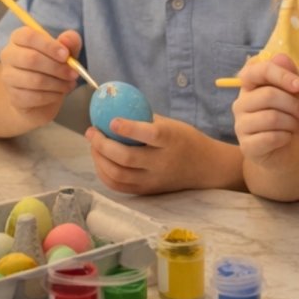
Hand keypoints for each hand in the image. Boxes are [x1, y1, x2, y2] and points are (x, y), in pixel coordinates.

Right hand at [0, 25, 82, 124]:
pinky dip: (52, 96)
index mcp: (19, 38)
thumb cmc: (51, 67)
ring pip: (34, 80)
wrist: (39, 96)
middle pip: (31, 59)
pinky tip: (59, 94)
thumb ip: (69, 42)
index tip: (66, 55)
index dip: (49, 45)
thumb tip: (67, 39)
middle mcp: (9, 55)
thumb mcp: (64, 52)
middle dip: (57, 67)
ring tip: (69, 84)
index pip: (29, 36)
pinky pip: (34, 97)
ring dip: (57, 83)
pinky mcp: (13, 97)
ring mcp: (8, 77)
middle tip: (73, 74)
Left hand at [84, 115, 236, 193]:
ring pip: (119, 175)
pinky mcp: (148, 191)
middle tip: (91, 132)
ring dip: (99, 159)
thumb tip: (116, 107)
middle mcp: (161, 163)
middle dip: (103, 145)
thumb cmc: (186, 139)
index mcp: (170, 140)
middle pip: (127, 158)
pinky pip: (119, 186)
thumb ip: (145, 119)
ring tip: (93, 145)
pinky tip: (100, 161)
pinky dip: (104, 174)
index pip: (148, 135)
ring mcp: (153, 180)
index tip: (112, 121)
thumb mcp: (171, 124)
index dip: (128, 128)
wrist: (207, 168)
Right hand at [231, 52, 298, 166]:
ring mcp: (240, 125)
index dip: (280, 74)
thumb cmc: (288, 119)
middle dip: (293, 104)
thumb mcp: (294, 95)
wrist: (285, 152)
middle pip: (267, 95)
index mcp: (250, 86)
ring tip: (294, 126)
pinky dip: (286, 137)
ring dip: (291, 122)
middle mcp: (240, 103)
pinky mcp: (246, 146)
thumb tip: (282, 56)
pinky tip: (286, 138)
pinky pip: (271, 137)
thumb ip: (289, 75)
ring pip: (271, 117)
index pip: (257, 70)